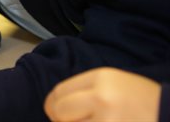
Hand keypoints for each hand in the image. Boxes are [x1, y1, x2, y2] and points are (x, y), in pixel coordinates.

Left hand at [44, 67, 160, 121]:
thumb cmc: (143, 101)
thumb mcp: (115, 84)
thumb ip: (86, 90)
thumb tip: (57, 105)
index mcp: (101, 78)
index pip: (60, 91)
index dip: (53, 104)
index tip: (55, 112)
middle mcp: (101, 98)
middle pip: (60, 111)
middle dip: (61, 119)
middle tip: (70, 121)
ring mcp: (107, 121)